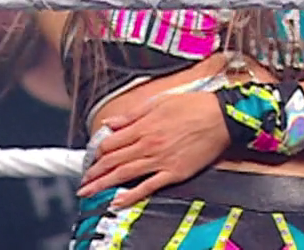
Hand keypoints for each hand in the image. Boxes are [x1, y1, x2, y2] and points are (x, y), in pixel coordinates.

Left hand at [78, 91, 229, 206]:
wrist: (222, 117)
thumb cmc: (194, 106)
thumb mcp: (159, 102)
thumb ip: (132, 114)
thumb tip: (111, 122)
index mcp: (143, 126)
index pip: (110, 142)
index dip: (96, 152)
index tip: (90, 158)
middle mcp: (147, 144)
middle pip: (113, 161)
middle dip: (94, 172)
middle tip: (82, 181)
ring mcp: (160, 160)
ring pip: (124, 174)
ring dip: (103, 184)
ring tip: (90, 192)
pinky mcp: (174, 173)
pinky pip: (148, 187)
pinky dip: (131, 195)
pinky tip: (118, 201)